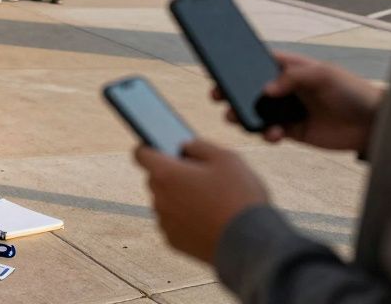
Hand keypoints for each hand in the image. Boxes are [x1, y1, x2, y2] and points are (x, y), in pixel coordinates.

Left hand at [135, 139, 268, 263]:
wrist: (250, 244)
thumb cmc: (238, 197)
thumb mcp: (226, 158)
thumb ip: (199, 146)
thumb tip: (185, 147)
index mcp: (166, 174)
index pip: (140, 154)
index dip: (150, 148)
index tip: (161, 149)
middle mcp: (159, 198)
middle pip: (156, 179)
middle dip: (172, 174)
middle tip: (200, 177)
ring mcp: (164, 222)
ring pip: (165, 202)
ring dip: (179, 198)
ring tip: (210, 201)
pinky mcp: (173, 241)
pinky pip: (173, 223)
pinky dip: (185, 219)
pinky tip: (208, 219)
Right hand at [210, 51, 381, 151]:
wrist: (372, 124)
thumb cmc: (352, 91)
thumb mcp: (323, 74)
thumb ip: (293, 78)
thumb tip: (265, 91)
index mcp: (290, 69)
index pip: (258, 64)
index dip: (238, 66)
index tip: (219, 70)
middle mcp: (285, 89)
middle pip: (250, 89)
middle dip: (231, 92)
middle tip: (218, 96)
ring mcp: (287, 110)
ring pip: (256, 112)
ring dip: (243, 115)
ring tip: (238, 118)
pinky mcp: (293, 131)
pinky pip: (269, 133)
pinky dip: (266, 134)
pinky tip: (273, 134)